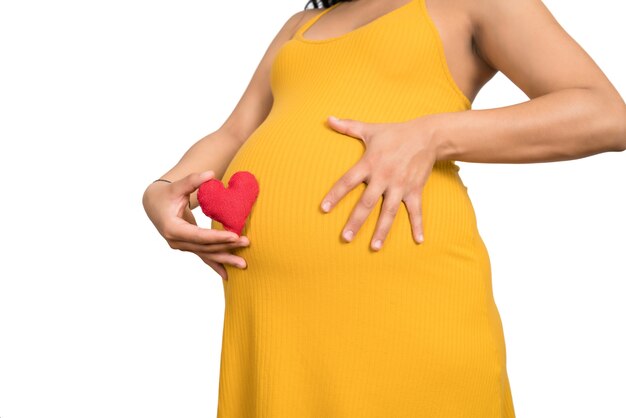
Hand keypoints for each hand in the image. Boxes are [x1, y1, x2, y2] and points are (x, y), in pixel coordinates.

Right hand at [142, 170, 249, 279]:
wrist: (154, 204)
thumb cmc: (166, 194)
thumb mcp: (177, 186)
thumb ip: (193, 180)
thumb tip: (210, 174)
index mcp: (172, 228)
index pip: (198, 236)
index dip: (216, 237)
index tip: (234, 236)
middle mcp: (176, 241)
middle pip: (205, 247)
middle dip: (226, 247)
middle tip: (246, 243)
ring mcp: (182, 246)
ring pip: (206, 254)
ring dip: (225, 259)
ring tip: (243, 265)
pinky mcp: (188, 246)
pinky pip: (203, 257)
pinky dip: (216, 265)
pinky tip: (227, 276)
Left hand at [320, 115, 440, 250]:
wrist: (427, 135)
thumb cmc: (394, 133)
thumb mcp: (370, 129)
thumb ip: (348, 127)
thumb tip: (327, 118)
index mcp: (370, 163)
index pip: (348, 181)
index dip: (335, 194)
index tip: (323, 209)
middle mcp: (384, 177)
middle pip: (367, 203)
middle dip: (356, 221)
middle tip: (345, 238)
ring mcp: (400, 186)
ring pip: (389, 212)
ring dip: (382, 230)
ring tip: (374, 247)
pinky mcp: (415, 190)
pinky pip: (416, 211)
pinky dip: (418, 226)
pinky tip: (418, 241)